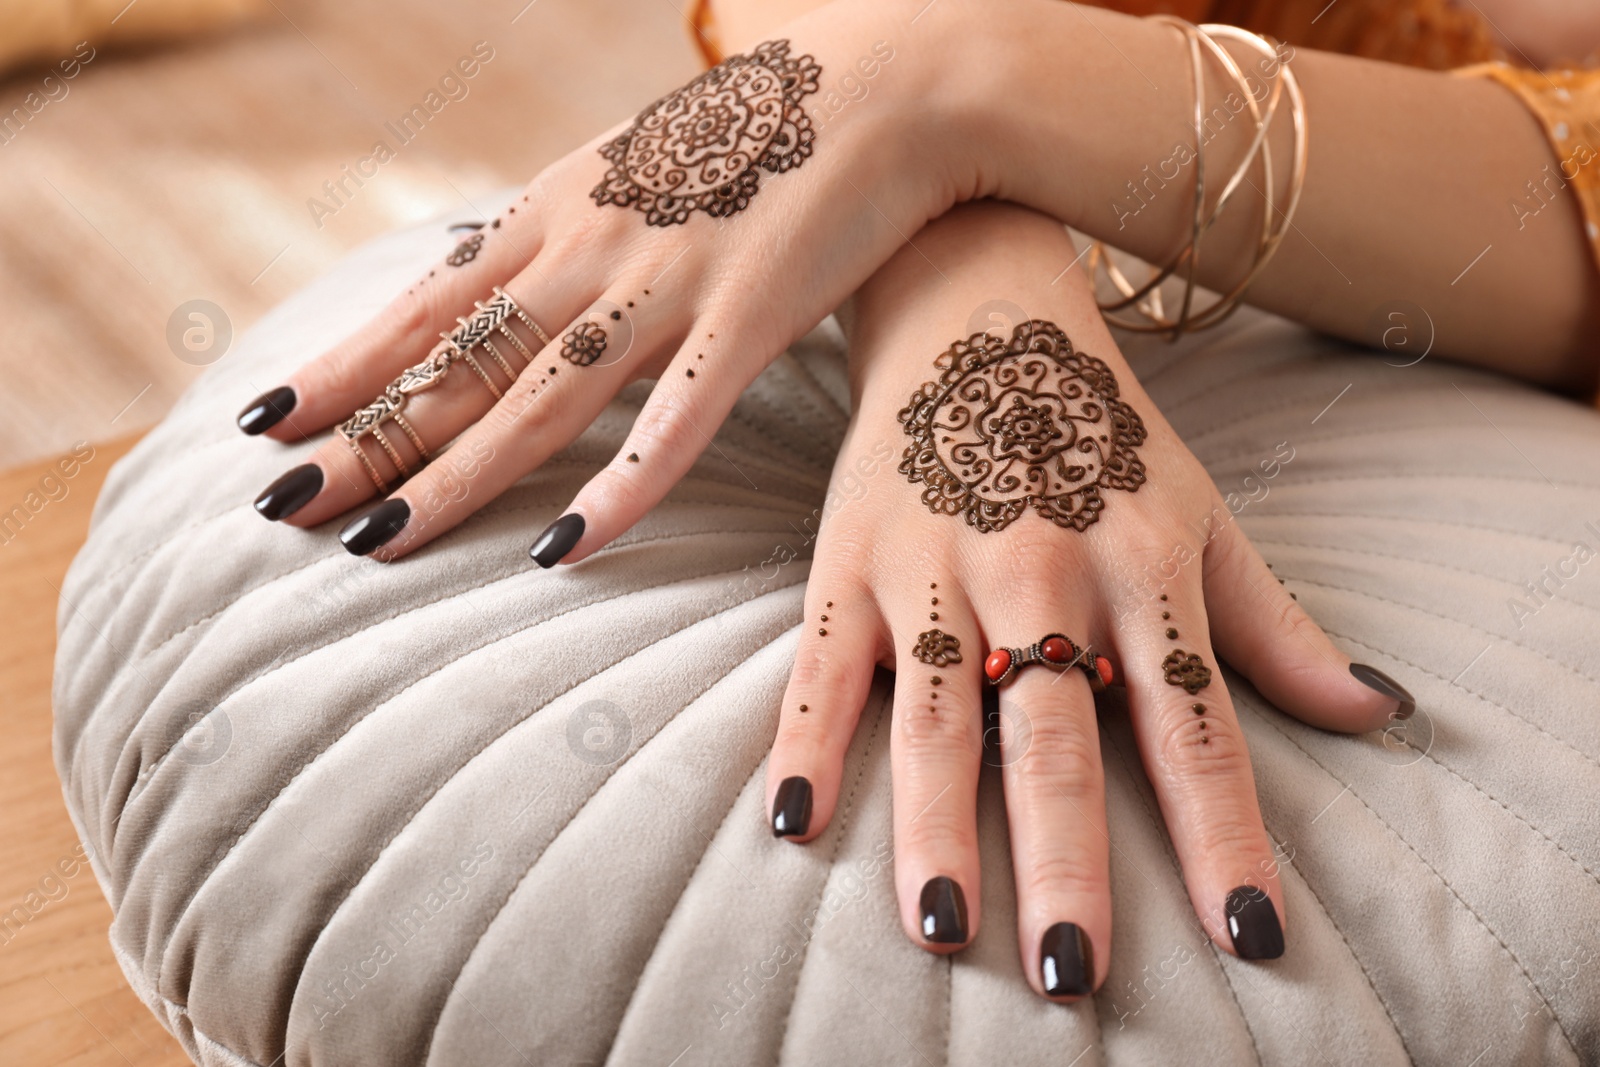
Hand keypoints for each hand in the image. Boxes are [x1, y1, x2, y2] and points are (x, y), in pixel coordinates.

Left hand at [241, 1, 967, 561]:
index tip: (265, 420)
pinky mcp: (746, 320)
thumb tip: (520, 283)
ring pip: (538, 401)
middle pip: (458, 363)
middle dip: (362, 439)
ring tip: (375, 542)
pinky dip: (616, 490)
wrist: (881, 85)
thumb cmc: (760, 131)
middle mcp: (588, 250)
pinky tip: (558, 549)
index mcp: (557, 213)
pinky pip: (671, 423)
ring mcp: (664, 286)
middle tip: (278, 507)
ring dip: (453, 478)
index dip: (343, 367)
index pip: (427, 306)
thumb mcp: (638, 168)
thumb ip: (576, 231)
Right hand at [764, 201, 1413, 997]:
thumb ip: (1275, 625)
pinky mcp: (848, 556)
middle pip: (1055, 734)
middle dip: (1066, 858)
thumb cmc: (1099, 429)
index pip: (1192, 725)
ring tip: (942, 927)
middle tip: (1071, 967)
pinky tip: (795, 822)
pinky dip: (806, 739)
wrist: (975, 307)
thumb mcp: (1201, 512)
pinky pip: (822, 662)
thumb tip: (1378, 712)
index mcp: (1140, 568)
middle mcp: (1039, 571)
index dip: (1222, 833)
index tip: (1248, 934)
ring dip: (936, 823)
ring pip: (935, 713)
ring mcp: (935, 564)